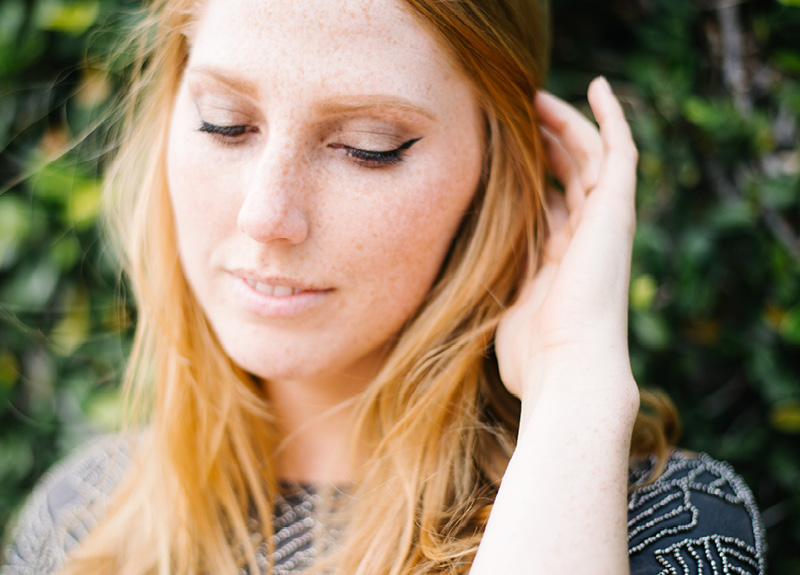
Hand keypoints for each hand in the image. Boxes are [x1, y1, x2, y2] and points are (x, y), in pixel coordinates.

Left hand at [495, 78, 638, 407]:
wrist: (567, 369)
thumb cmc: (532, 360)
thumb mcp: (502, 316)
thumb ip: (491, 294)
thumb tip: (458, 292)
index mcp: (561, 263)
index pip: (553, 207)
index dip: (533, 178)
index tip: (506, 154)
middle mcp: (587, 240)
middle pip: (571, 177)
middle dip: (548, 145)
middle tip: (521, 116)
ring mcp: (604, 224)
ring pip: (590, 158)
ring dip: (568, 124)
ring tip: (539, 97)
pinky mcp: (616, 211)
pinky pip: (620, 152)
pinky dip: (612, 118)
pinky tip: (598, 86)